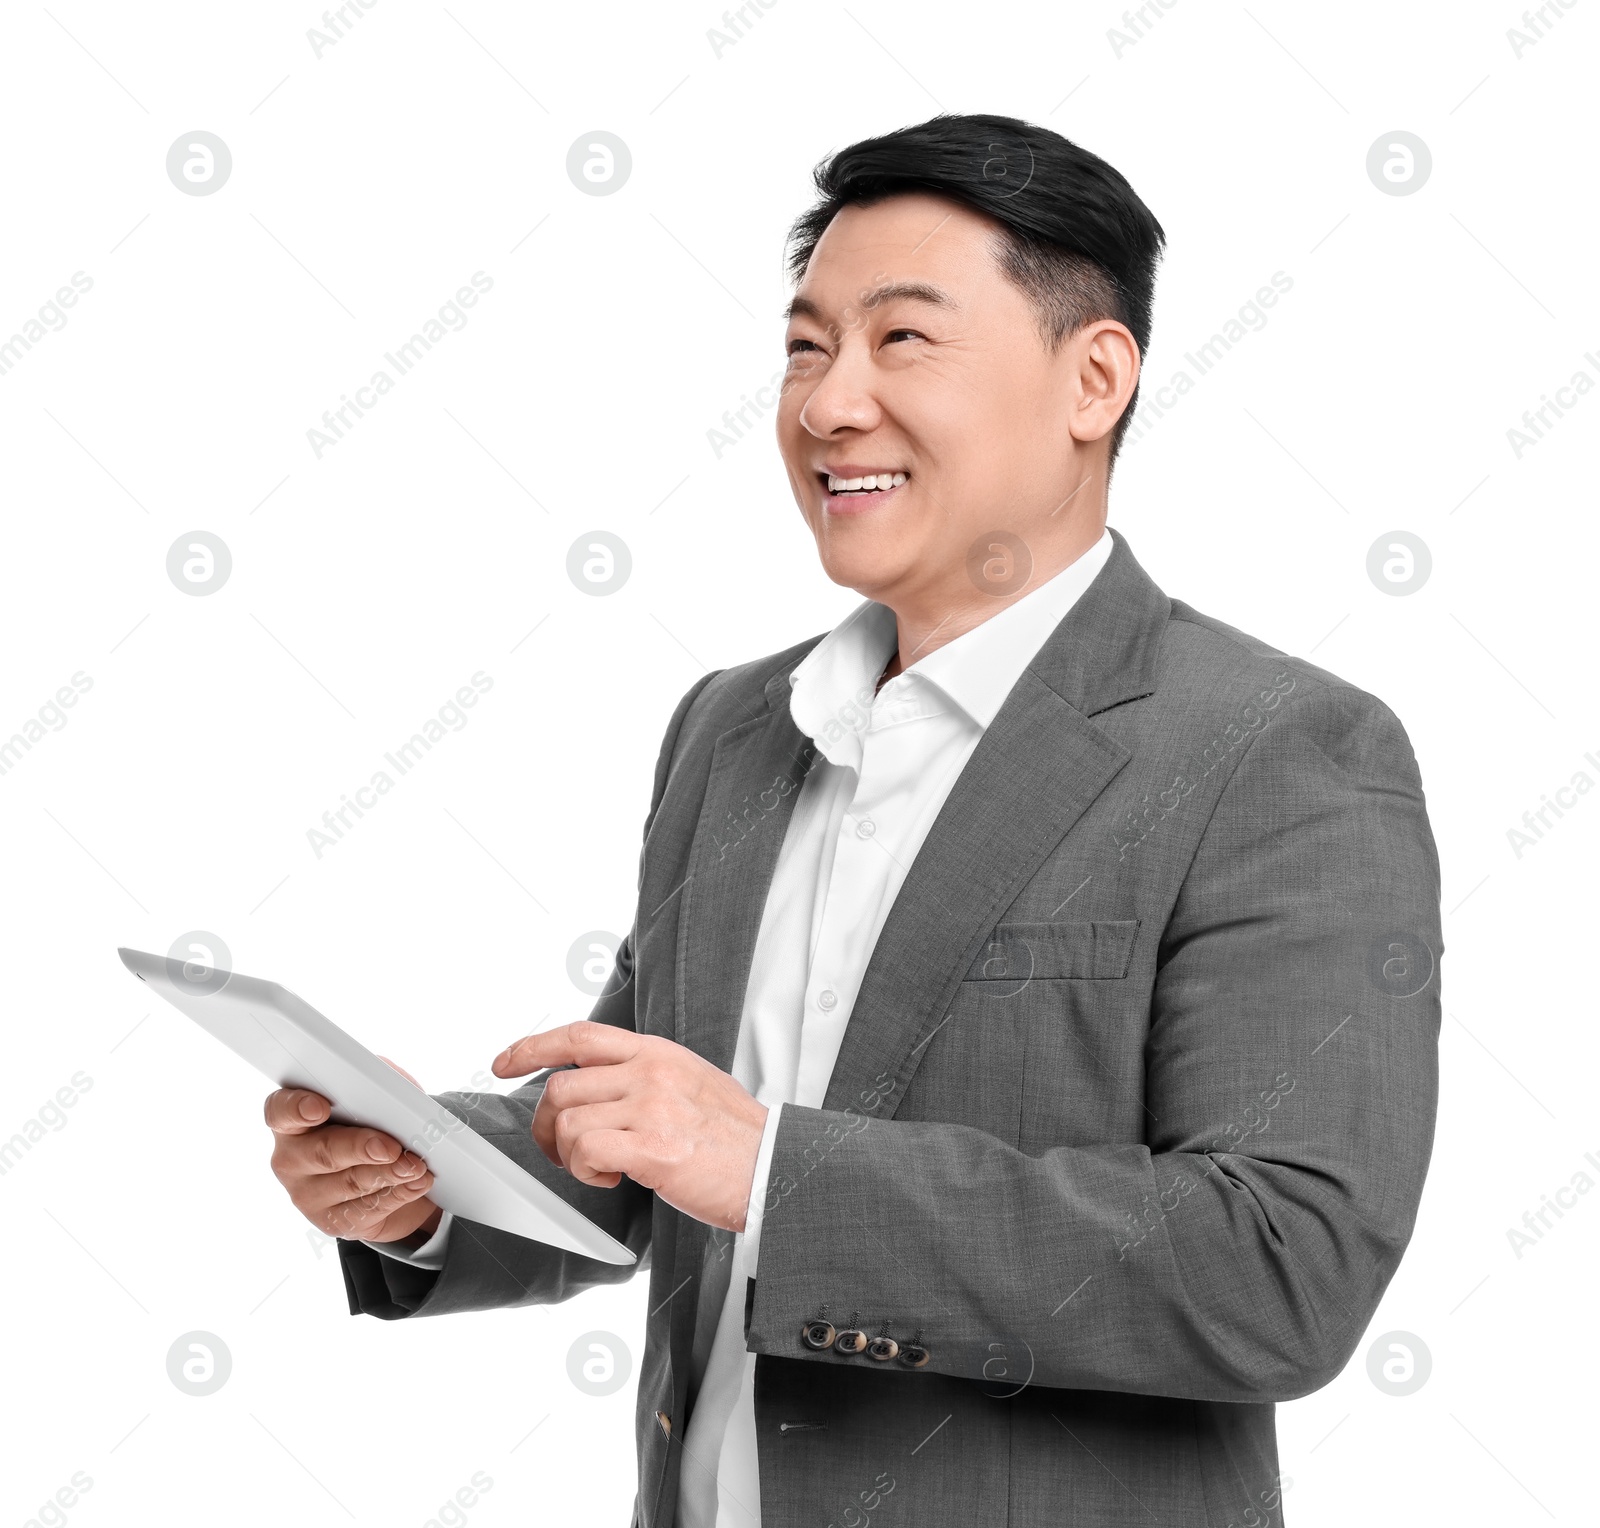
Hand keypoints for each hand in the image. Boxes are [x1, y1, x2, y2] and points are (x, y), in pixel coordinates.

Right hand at [265, 1057, 441, 1242]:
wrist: (384, 1171)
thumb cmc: (371, 1123)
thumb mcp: (375, 1096)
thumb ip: (375, 1083)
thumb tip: (390, 1084)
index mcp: (293, 1120)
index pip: (280, 1111)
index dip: (296, 1108)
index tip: (319, 1107)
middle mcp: (292, 1159)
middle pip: (322, 1152)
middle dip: (360, 1147)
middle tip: (390, 1147)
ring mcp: (308, 1194)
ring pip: (350, 1183)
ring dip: (389, 1173)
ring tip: (415, 1165)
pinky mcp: (332, 1220)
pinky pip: (366, 1209)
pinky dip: (398, 1193)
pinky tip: (416, 1183)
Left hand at [493, 1022, 768, 1232]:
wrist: (771, 1165)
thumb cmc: (733, 1134)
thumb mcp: (690, 1079)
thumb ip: (643, 1074)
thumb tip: (593, 1084)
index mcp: (657, 1052)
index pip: (579, 1037)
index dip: (533, 1047)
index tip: (504, 1062)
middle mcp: (651, 1072)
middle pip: (561, 1087)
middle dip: (546, 1125)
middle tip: (560, 1149)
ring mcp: (652, 1107)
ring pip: (569, 1122)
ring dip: (570, 1154)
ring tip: (599, 1166)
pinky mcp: (653, 1148)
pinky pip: (587, 1152)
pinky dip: (587, 1171)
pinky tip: (612, 1177)